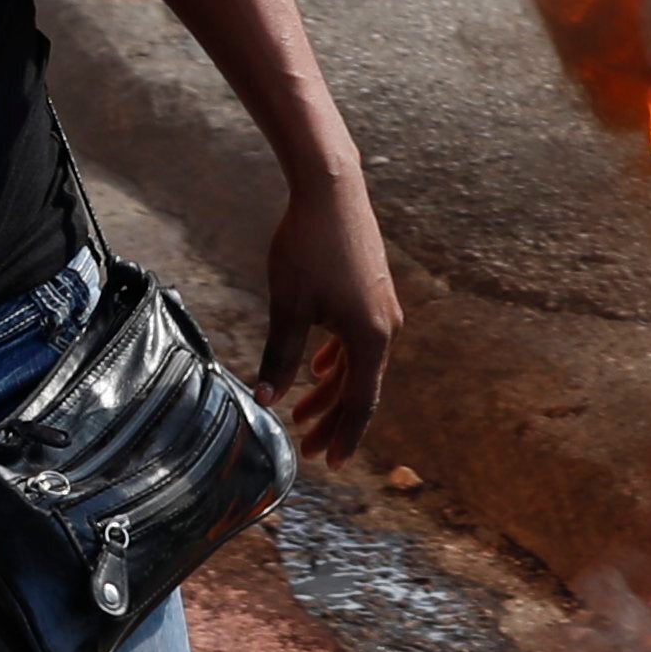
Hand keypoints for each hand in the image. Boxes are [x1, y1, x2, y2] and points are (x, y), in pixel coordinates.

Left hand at [258, 169, 399, 465]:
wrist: (331, 190)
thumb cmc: (308, 246)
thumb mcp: (288, 307)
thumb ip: (279, 356)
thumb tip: (266, 398)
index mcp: (369, 337)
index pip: (361, 402)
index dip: (344, 435)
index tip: (328, 461)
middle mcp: (384, 327)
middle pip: (359, 388)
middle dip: (332, 420)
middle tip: (308, 448)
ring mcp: (381, 308)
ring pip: (357, 364)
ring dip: (331, 390)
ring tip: (302, 413)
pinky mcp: (371, 290)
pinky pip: (357, 340)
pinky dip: (337, 360)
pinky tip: (318, 369)